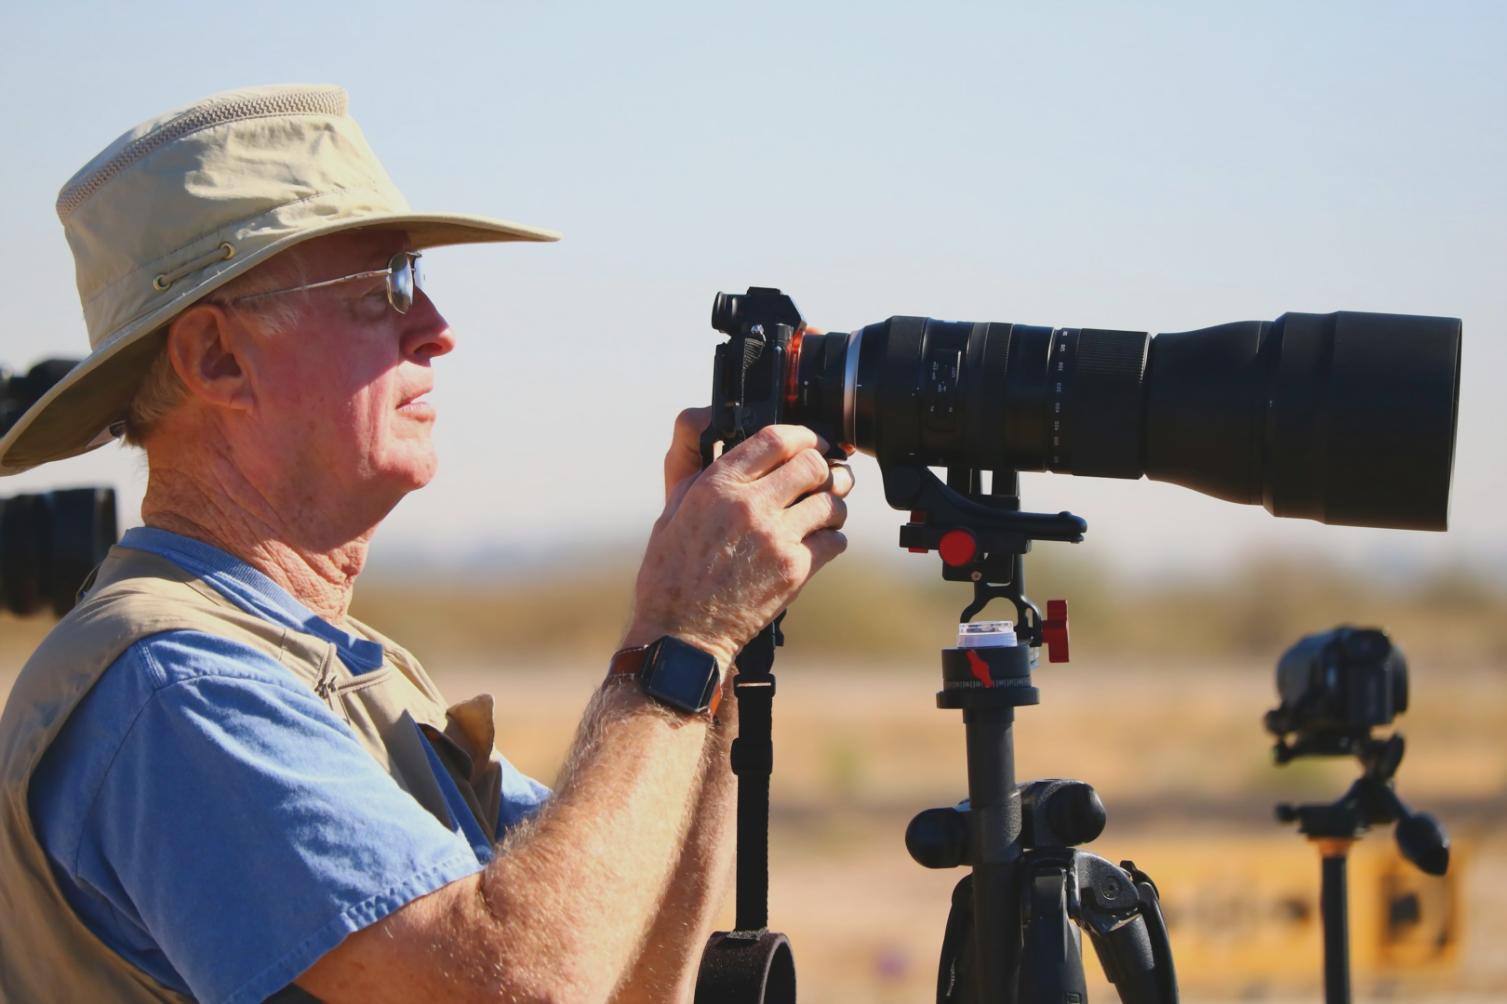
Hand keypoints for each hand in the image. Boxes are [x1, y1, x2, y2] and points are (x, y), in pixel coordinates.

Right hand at [624, 408, 853, 667]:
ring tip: (825, 511)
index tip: (811, 440)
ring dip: (833, 503)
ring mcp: (775, 537)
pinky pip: (834, 540)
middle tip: (825, 476)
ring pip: (831, 501)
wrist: (682, 633)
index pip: (775, 439)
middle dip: (824, 467)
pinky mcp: (794, 570)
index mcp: (716, 485)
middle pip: (813, 464)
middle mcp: (749, 505)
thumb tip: (727, 450)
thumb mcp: (672, 514)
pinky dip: (832, 539)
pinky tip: (819, 543)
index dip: (803, 434)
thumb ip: (701, 477)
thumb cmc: (671, 576)